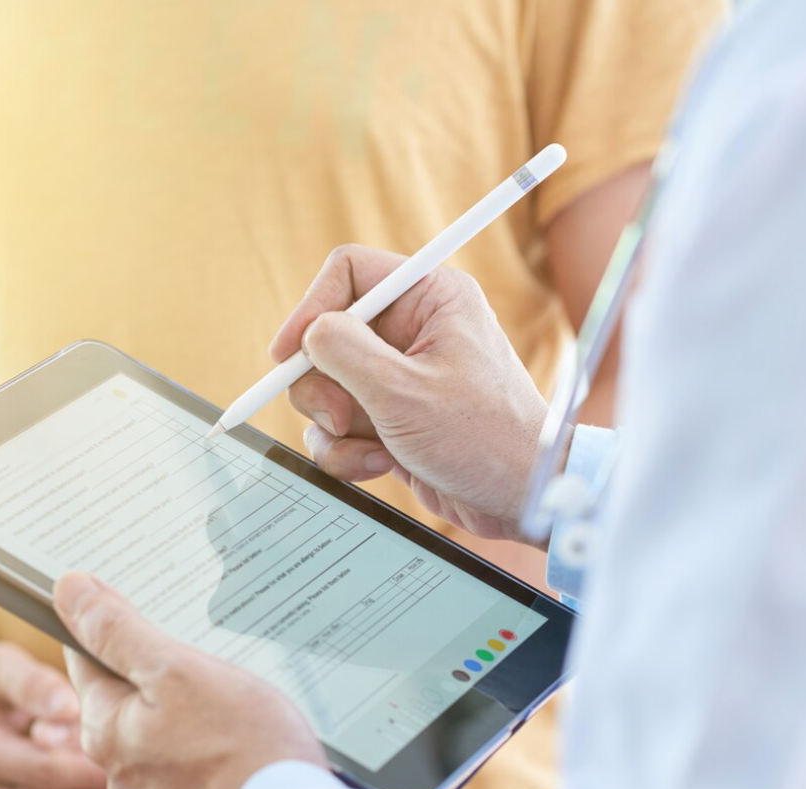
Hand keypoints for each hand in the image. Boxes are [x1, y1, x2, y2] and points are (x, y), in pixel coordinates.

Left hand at [53, 573, 327, 788]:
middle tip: (191, 638)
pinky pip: (186, 756)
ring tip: (222, 684)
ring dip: (182, 700)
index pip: (85, 656)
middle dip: (150, 662)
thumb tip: (67, 590)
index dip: (106, 620)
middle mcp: (120, 766)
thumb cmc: (240, 747)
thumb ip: (117, 631)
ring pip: (158, 724)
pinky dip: (204, 735)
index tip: (133, 596)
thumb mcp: (174, 670)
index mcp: (104, 729)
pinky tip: (235, 727)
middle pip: (123, 692)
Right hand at [272, 245, 549, 543]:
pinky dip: (347, 450)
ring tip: (373, 448)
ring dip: (335, 427)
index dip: (311, 307)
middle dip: (322, 385)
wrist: (518, 499)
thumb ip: (344, 353)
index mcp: (430, 297)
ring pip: (325, 386)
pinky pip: (338, 425)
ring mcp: (398, 375)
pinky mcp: (389, 416)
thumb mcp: (402, 391)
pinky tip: (380, 463)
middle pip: (326, 335)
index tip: (287, 352)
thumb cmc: (483, 438)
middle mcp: (413, 328)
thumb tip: (306, 337)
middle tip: (338, 415)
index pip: (348, 272)